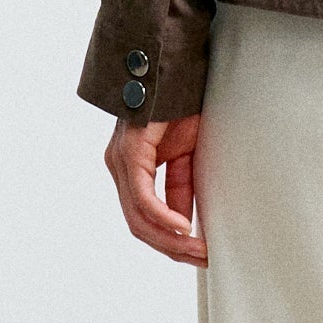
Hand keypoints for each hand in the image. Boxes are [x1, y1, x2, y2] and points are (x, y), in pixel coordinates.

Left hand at [106, 113, 205, 267]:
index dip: (173, 243)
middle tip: (203, 259)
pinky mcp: (128, 152)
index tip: (202, 255)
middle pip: (140, 226)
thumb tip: (186, 222)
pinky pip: (141, 196)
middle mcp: (119, 168)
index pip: (146, 220)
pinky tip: (182, 226)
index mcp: (132, 169)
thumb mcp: (188, 153)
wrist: (174, 63)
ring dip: (170, 239)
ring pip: (138, 218)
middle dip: (173, 248)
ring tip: (198, 250)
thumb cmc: (183, 102)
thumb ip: (182, 186)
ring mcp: (120, 161)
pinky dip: (162, 215)